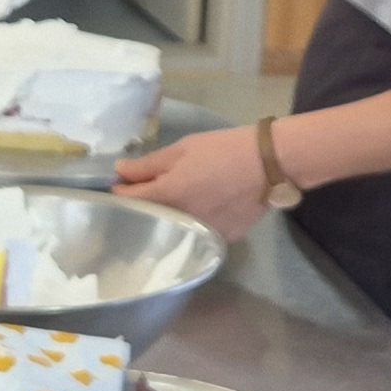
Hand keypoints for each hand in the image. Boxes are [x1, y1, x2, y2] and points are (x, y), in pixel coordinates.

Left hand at [113, 125, 271, 237]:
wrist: (270, 164)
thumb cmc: (223, 150)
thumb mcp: (183, 149)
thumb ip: (148, 165)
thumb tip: (119, 171)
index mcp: (167, 196)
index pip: (129, 201)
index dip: (121, 191)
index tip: (120, 184)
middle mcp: (181, 222)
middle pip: (151, 219)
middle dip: (145, 207)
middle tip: (150, 191)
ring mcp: (202, 235)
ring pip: (175, 230)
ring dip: (169, 218)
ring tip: (179, 200)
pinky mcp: (222, 240)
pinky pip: (199, 234)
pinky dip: (195, 224)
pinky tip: (204, 210)